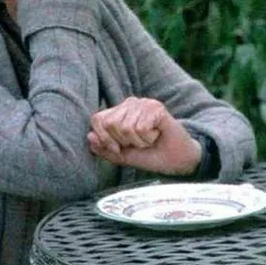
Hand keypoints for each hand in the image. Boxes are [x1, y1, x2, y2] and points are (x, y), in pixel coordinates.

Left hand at [87, 97, 202, 175]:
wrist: (176, 161)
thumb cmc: (150, 155)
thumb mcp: (122, 156)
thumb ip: (104, 148)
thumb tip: (89, 136)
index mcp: (119, 111)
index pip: (97, 119)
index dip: (104, 139)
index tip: (118, 149)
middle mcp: (130, 103)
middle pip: (110, 123)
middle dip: (123, 141)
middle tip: (138, 143)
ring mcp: (144, 103)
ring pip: (126, 127)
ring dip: (138, 141)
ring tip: (149, 139)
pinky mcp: (157, 108)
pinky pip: (141, 127)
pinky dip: (148, 138)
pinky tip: (157, 135)